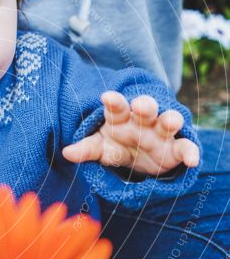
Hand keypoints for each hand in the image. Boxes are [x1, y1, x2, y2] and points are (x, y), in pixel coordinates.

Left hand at [62, 92, 199, 175]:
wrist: (138, 158)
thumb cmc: (116, 145)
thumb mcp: (100, 147)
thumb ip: (86, 149)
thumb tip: (66, 153)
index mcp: (121, 117)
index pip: (117, 107)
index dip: (114, 102)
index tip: (107, 97)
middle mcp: (143, 121)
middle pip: (145, 108)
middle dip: (144, 105)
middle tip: (139, 105)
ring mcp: (161, 133)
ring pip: (168, 121)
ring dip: (170, 120)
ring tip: (171, 121)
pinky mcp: (175, 149)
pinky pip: (185, 148)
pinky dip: (190, 153)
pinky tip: (193, 161)